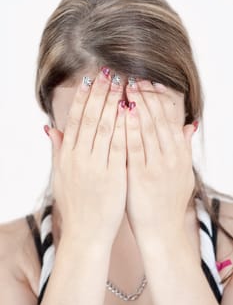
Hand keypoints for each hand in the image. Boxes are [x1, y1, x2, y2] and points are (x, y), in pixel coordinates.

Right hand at [47, 69, 126, 245]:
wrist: (86, 233)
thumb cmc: (75, 203)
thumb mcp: (60, 176)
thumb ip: (57, 150)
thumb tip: (49, 127)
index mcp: (67, 155)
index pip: (75, 119)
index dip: (84, 97)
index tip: (91, 79)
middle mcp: (79, 157)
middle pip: (90, 117)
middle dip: (100, 93)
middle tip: (109, 72)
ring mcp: (96, 166)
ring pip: (104, 126)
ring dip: (113, 102)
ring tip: (122, 83)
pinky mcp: (114, 175)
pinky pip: (119, 145)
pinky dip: (124, 125)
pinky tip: (131, 109)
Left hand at [125, 80, 194, 242]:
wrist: (162, 230)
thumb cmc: (167, 199)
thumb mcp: (182, 173)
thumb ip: (184, 148)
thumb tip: (190, 125)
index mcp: (180, 154)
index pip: (171, 118)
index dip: (161, 98)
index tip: (151, 82)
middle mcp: (171, 156)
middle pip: (160, 118)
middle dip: (148, 95)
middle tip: (136, 76)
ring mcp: (157, 165)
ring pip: (150, 127)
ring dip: (139, 103)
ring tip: (129, 85)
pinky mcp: (142, 175)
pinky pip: (136, 146)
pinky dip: (131, 126)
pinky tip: (125, 110)